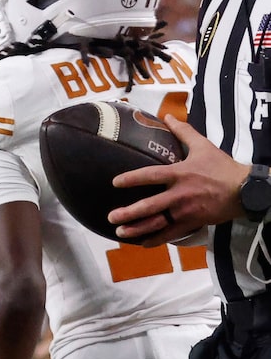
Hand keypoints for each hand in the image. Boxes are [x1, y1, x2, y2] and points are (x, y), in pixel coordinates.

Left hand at [110, 114, 246, 245]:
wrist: (246, 190)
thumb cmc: (223, 167)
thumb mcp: (203, 146)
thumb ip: (183, 131)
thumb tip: (167, 115)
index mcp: (180, 174)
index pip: (151, 176)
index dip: (132, 179)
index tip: (115, 182)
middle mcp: (180, 194)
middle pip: (151, 206)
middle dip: (129, 213)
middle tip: (111, 217)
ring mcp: (187, 211)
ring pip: (159, 223)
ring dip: (138, 229)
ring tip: (120, 233)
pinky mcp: (194, 222)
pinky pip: (172, 233)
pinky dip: (157, 239)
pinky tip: (143, 243)